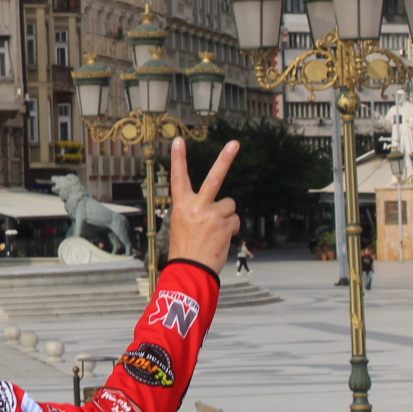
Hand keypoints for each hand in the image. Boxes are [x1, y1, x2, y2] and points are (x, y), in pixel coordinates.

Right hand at [166, 138, 239, 272]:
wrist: (190, 271)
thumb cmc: (185, 249)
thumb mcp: (181, 224)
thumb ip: (197, 209)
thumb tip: (220, 205)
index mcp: (181, 205)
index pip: (178, 177)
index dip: (178, 158)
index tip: (179, 140)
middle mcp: (196, 206)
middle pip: (214, 177)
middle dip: (225, 158)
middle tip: (234, 143)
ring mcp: (212, 215)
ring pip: (229, 205)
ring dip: (226, 216)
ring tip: (215, 231)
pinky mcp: (225, 225)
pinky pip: (234, 220)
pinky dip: (230, 228)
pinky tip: (220, 238)